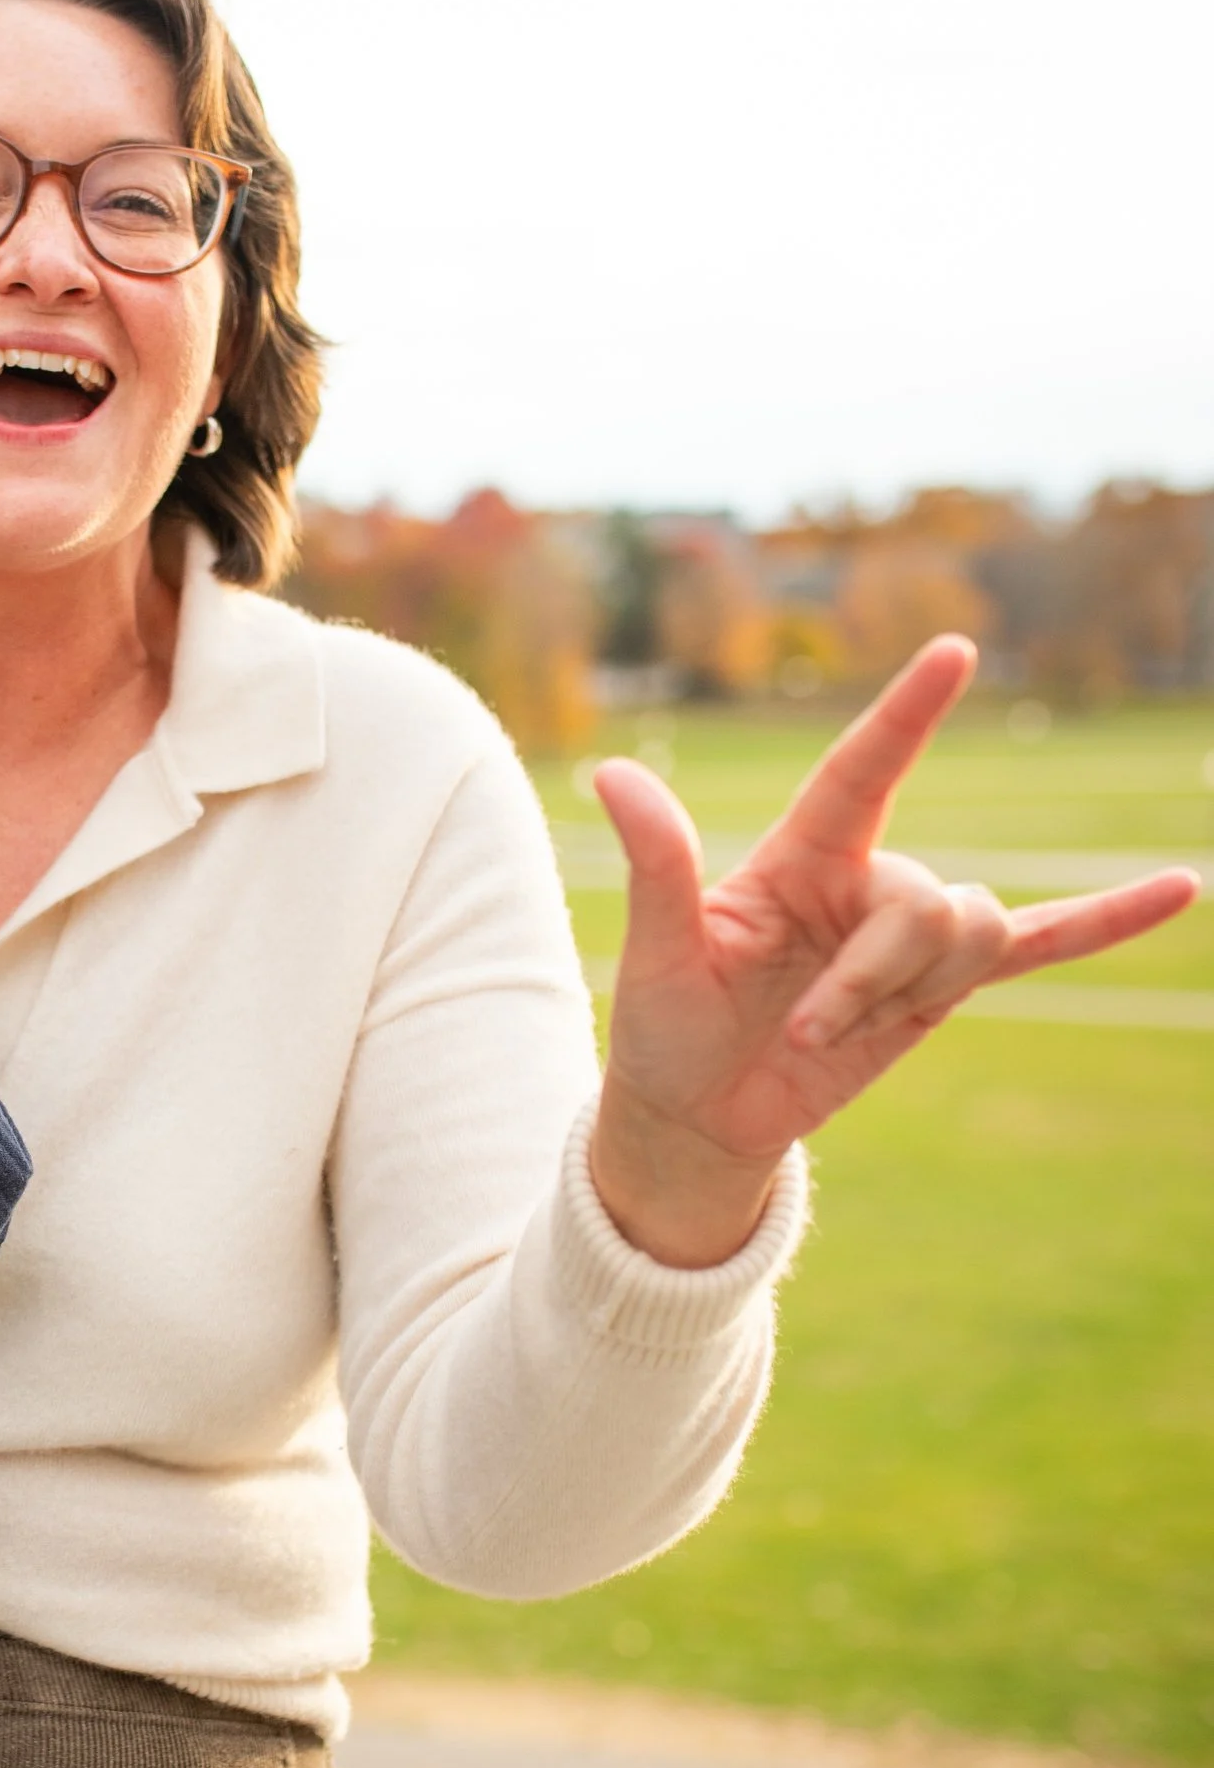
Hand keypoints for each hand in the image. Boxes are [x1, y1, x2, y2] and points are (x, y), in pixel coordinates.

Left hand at [587, 635, 1200, 1266]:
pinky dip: (1109, 921)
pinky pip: (1044, 944)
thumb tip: (611, 773)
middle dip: (874, 975)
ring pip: (967, 933)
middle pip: (925, 899)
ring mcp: (909, 934)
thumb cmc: (665, 1027)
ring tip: (831, 1036)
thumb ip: (656, 863)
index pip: (863, 771)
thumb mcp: (653, 953)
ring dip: (904, 994)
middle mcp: (864, 880)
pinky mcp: (943, 988)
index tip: (955, 653)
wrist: (700, 1114)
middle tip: (803, 1032)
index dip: (908, 714)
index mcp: (798, 858)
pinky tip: (1179, 889)